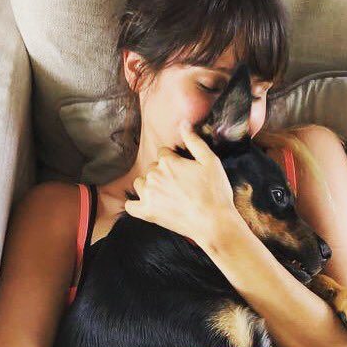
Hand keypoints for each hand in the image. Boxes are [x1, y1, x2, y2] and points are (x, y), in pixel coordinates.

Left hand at [123, 120, 241, 246]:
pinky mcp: (147, 213)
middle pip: (153, 168)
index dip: (175, 161)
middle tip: (181, 186)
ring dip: (149, 186)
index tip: (185, 172)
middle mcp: (154, 175)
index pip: (164, 153)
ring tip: (167, 196)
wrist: (214, 223)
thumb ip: (194, 141)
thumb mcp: (211, 161)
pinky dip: (135, 205)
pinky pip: (130, 206)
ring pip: (141, 183)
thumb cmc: (215, 192)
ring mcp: (148, 195)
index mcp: (168, 161)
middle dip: (164, 173)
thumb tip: (183, 123)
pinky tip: (144, 205)